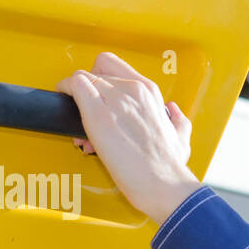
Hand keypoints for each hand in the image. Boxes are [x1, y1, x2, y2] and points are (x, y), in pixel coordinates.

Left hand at [56, 52, 202, 224]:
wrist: (163, 183)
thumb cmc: (170, 166)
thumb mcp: (182, 137)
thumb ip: (178, 120)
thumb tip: (173, 111)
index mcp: (149, 92)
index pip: (113, 65)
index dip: (101, 77)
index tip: (100, 94)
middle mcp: (131, 89)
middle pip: (95, 71)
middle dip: (88, 89)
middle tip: (88, 110)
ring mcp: (113, 99)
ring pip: (81, 77)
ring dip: (75, 96)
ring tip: (80, 124)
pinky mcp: (97, 114)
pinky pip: (74, 86)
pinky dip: (66, 94)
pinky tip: (67, 111)